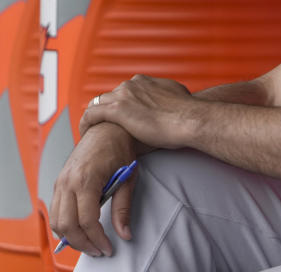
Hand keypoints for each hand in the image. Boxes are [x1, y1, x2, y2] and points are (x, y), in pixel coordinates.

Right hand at [49, 123, 137, 256]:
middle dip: (83, 243)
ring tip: (90, 243)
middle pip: (67, 225)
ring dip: (71, 237)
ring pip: (56, 220)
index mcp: (86, 179)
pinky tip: (80, 230)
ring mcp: (60, 181)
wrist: (107, 128)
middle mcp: (68, 181)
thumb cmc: (120, 148)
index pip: (87, 220)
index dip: (97, 238)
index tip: (108, 248)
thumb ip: (123, 207)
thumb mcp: (128, 177)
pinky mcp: (59, 182)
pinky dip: (64, 224)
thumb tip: (124, 233)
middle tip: (99, 250)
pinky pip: (55, 210)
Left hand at [80, 75, 194, 148]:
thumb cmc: (188, 114)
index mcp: (147, 81)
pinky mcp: (117, 109)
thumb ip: (168, 96)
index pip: (127, 90)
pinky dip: (86, 123)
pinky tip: (85, 132)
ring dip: (95, 116)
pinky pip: (91, 114)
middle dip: (109, 110)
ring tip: (94, 130)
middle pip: (111, 95)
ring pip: (98, 103)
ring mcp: (124, 95)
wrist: (190, 119)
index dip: (124, 103)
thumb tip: (172, 101)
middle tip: (109, 126)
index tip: (125, 115)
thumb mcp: (179, 97)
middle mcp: (133, 84)